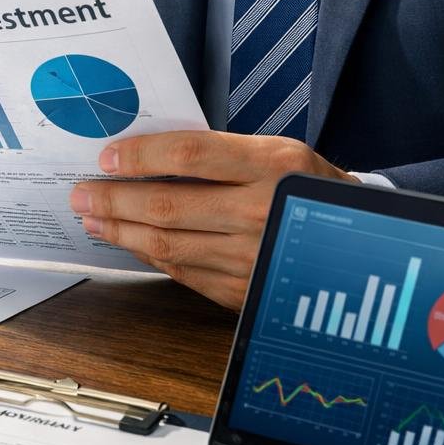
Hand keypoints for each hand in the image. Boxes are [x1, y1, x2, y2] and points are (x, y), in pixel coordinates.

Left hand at [69, 131, 352, 308]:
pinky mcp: (246, 290)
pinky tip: (128, 240)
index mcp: (275, 166)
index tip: (106, 158)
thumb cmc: (307, 189)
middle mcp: (263, 212)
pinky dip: (148, 254)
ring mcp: (254, 256)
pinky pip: (183, 272)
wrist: (362, 244)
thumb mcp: (278, 155)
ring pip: (168, 244)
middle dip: (114, 199)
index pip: (190, 156)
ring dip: (121, 230)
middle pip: (169, 206)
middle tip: (81, 193)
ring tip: (94, 217)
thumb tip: (145, 156)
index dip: (141, 156)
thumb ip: (220, 155)